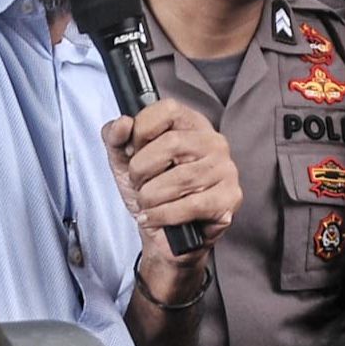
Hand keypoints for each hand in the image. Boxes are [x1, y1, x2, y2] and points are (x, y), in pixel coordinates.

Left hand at [103, 100, 240, 266]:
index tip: (132, 151)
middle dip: (142, 170)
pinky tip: (154, 216)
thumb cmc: (151, 191)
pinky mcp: (229, 199)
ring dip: (151, 196)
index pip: (168, 110)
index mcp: (190, 124)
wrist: (164, 235)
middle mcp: (213, 142)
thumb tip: (123, 124)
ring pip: (180, 178)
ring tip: (147, 202)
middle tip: (138, 184)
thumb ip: (115, 136)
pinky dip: (163, 214)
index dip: (142, 131)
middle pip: (171, 144)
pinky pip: (191, 205)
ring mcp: (225, 170)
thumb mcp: (124, 160)